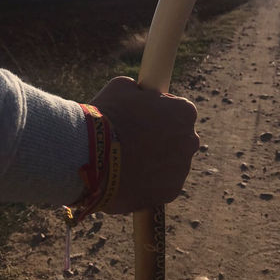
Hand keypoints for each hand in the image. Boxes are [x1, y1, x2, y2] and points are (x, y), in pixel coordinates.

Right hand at [91, 76, 198, 213]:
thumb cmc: (107, 116)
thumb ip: (139, 90)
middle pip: (178, 137)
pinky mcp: (170, 192)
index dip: (158, 112)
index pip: (178, 109)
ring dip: (154, 161)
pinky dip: (148, 182)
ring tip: (125, 160)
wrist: (89, 155)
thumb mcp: (122, 87)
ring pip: (170, 163)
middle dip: (160, 138)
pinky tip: (127, 177)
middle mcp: (190, 140)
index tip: (141, 117)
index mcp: (184, 112)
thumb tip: (140, 92)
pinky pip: (161, 185)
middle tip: (133, 140)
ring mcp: (181, 169)